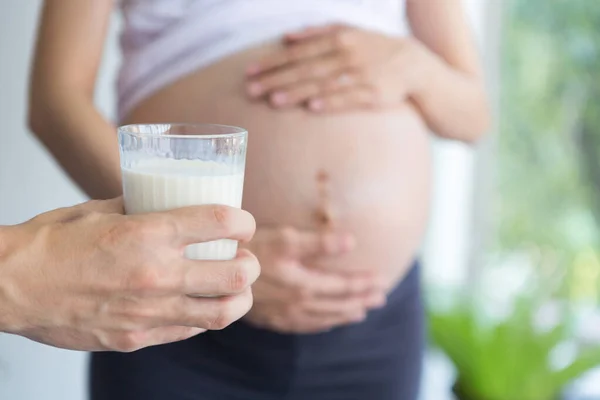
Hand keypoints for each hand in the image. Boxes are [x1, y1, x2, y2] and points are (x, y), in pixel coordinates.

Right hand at [0, 198, 258, 351]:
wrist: (10, 287)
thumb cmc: (50, 243)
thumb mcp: (99, 209)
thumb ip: (141, 206)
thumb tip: (167, 201)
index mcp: (148, 234)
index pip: (222, 223)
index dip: (244, 221)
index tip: (243, 224)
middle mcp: (156, 275)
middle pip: (237, 275)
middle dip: (250, 265)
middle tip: (244, 259)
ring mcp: (148, 312)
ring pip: (223, 313)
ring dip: (239, 298)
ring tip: (235, 288)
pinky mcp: (136, 338)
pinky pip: (189, 330)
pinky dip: (204, 317)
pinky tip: (201, 305)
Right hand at [242, 226, 385, 333]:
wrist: (213, 272)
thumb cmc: (250, 249)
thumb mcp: (285, 239)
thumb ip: (319, 243)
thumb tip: (352, 242)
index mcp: (303, 284)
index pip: (342, 286)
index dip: (363, 282)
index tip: (382, 278)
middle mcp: (297, 304)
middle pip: (337, 305)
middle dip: (361, 300)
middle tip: (381, 297)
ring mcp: (284, 315)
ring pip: (323, 318)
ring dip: (345, 314)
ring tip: (361, 312)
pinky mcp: (271, 320)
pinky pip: (305, 326)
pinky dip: (322, 324)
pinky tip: (326, 322)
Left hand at [246, 25, 429, 111]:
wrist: (413, 64)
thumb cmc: (372, 48)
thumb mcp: (348, 31)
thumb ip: (317, 32)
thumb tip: (286, 36)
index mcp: (339, 39)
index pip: (299, 51)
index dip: (273, 61)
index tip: (250, 71)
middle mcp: (347, 55)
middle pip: (305, 69)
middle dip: (276, 79)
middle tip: (251, 91)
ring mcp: (361, 75)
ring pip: (323, 85)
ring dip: (298, 92)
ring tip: (273, 101)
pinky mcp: (374, 95)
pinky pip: (349, 99)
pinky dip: (332, 102)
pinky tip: (313, 108)